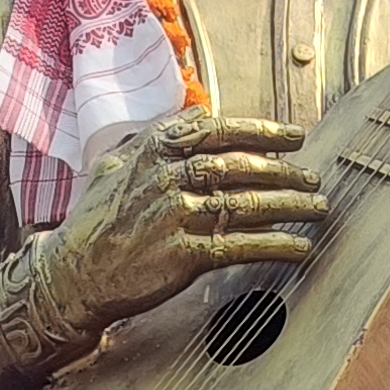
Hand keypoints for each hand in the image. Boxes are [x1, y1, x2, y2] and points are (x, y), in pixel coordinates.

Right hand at [47, 110, 324, 333]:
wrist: (72, 275)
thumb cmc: (93, 222)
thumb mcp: (116, 165)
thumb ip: (157, 137)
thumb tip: (196, 114)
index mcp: (153, 150)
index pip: (218, 131)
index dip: (261, 132)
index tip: (294, 137)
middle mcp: (167, 178)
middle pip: (239, 167)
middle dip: (284, 172)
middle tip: (313, 177)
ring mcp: (176, 217)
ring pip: (247, 205)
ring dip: (290, 207)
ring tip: (318, 208)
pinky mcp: (183, 257)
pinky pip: (241, 247)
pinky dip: (275, 247)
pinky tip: (300, 248)